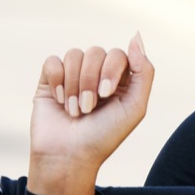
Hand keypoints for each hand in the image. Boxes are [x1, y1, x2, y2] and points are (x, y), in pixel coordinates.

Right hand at [28, 33, 153, 194]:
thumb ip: (144, 71)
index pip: (118, 54)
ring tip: (74, 111)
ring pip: (74, 55)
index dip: (111, 70)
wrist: (68, 157)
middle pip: (95, 51)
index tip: (105, 95)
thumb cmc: (104, 137)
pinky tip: (59, 101)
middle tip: (88, 109)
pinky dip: (56, 81)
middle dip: (90, 80)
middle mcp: (97, 74)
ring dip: (74, 85)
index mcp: (120, 79)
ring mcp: (72, 76)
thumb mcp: (135, 108)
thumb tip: (135, 36)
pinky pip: (53, 62)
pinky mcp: (50, 81)